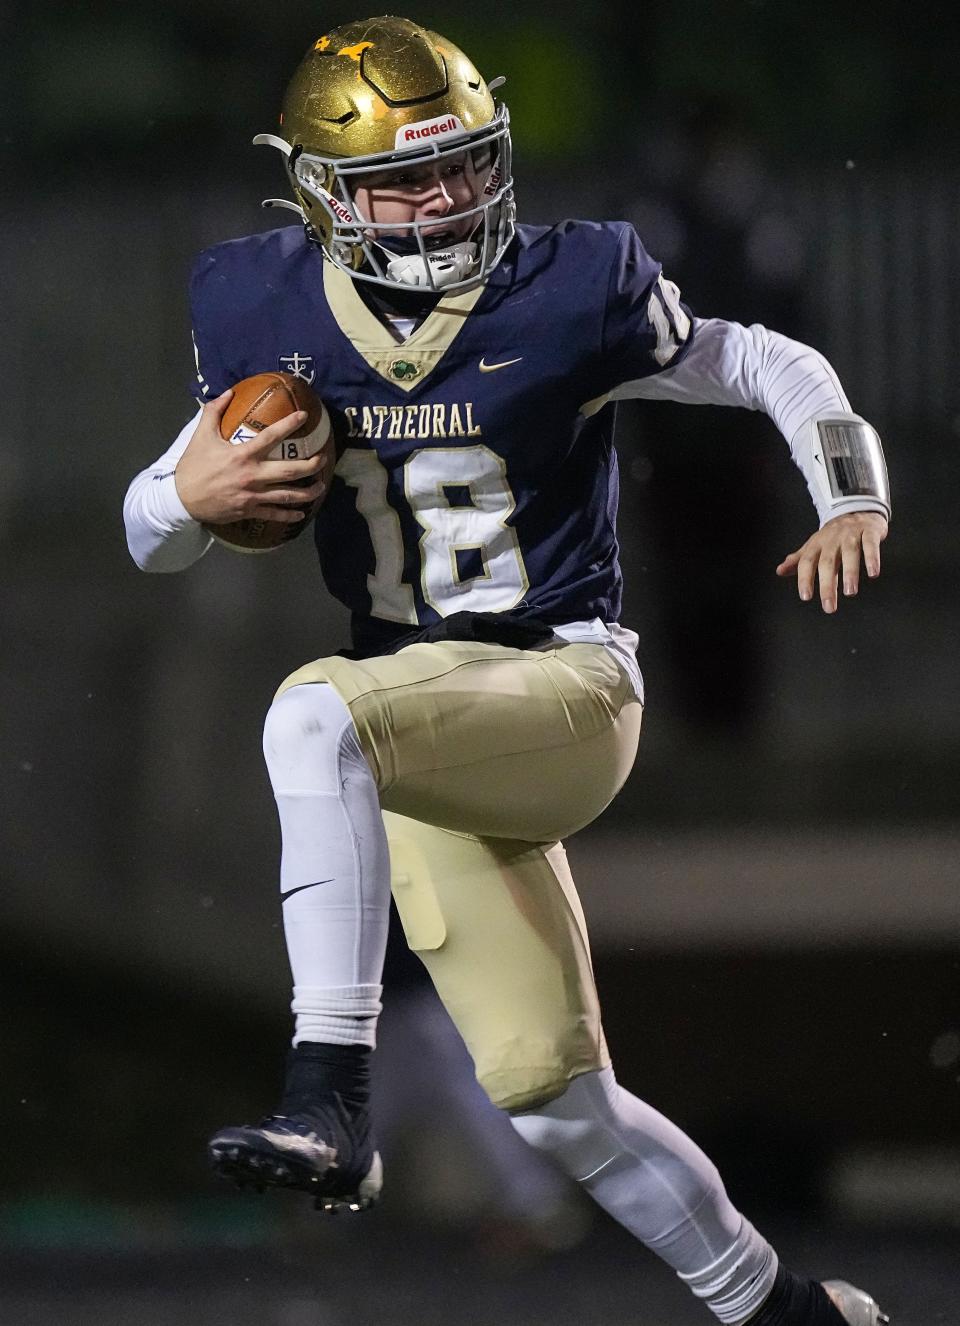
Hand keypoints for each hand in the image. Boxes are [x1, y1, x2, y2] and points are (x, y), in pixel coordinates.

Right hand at [174, 390, 330, 525]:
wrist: (181, 498)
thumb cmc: (193, 466)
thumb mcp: (201, 435)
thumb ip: (214, 411)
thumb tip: (228, 392)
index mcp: (243, 455)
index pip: (272, 436)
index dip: (290, 424)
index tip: (303, 416)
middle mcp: (252, 475)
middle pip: (291, 471)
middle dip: (312, 465)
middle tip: (323, 459)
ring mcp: (253, 496)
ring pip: (288, 495)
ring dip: (308, 492)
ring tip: (321, 486)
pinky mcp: (250, 511)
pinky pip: (275, 514)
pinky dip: (290, 514)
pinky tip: (301, 513)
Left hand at [776, 511, 887, 613]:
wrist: (858, 509)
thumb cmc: (834, 535)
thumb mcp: (815, 545)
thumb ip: (799, 560)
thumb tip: (780, 571)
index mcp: (817, 544)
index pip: (807, 562)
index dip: (804, 578)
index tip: (805, 596)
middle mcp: (833, 539)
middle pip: (828, 562)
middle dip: (827, 585)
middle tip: (829, 605)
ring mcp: (851, 534)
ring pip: (850, 553)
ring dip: (850, 573)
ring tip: (850, 592)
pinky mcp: (870, 531)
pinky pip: (870, 544)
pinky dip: (872, 558)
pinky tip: (873, 573)